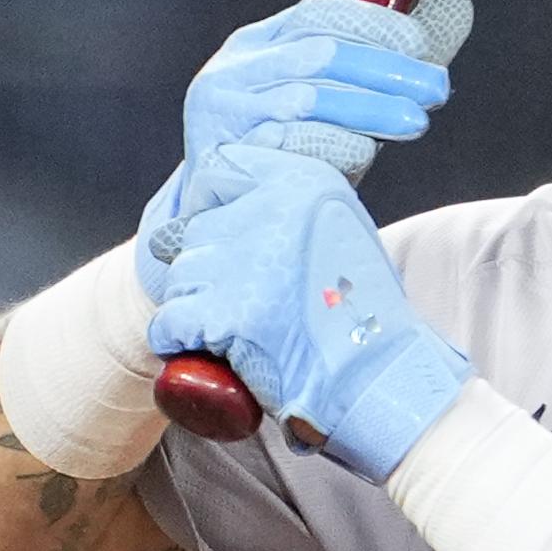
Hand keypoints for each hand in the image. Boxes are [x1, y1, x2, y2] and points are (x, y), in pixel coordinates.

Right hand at [136, 0, 472, 299]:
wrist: (235, 219)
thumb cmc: (297, 150)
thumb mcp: (341, 98)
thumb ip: (392, 56)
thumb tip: (456, 5)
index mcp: (258, 44)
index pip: (316, 14)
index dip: (372, 23)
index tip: (421, 42)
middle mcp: (233, 73)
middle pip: (317, 55)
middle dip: (385, 70)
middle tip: (436, 89)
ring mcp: (225, 118)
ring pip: (306, 100)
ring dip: (368, 109)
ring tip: (415, 121)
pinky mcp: (223, 163)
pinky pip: (288, 149)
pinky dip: (332, 146)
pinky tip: (365, 151)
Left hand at [143, 143, 475, 479]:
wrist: (381, 379)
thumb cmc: (363, 314)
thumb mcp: (338, 229)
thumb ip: (287, 208)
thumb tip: (213, 204)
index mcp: (304, 181)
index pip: (218, 171)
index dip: (214, 210)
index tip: (228, 241)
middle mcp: (272, 209)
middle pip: (196, 232)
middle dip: (210, 270)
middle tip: (251, 303)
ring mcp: (246, 262)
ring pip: (179, 276)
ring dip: (198, 307)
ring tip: (242, 330)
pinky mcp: (226, 313)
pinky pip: (170, 321)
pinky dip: (181, 341)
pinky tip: (214, 350)